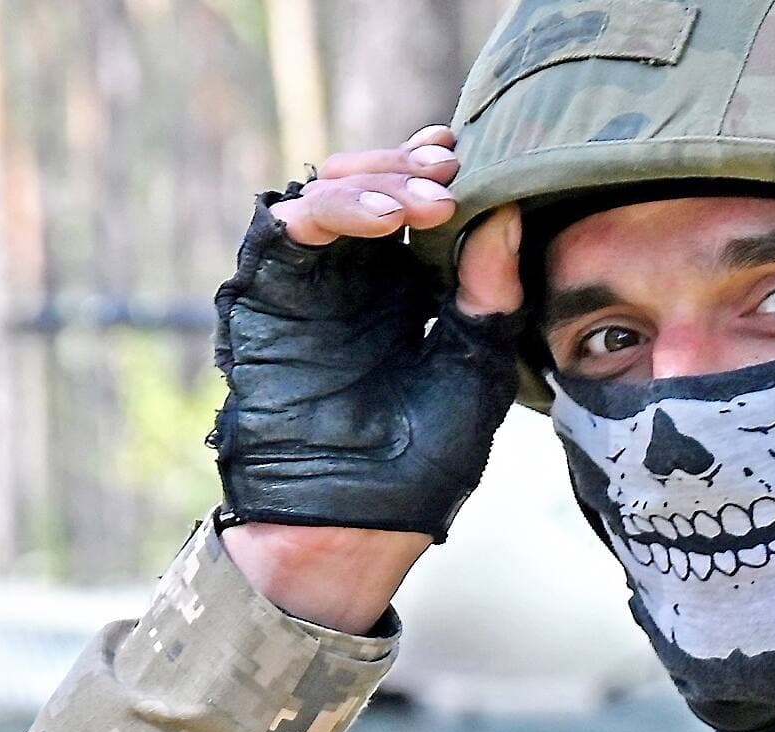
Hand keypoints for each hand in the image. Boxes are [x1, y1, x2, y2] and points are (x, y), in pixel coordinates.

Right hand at [212, 127, 523, 631]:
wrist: (354, 527)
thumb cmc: (421, 466)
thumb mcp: (474, 372)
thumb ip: (488, 297)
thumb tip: (505, 213)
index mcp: (406, 292)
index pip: (414, 206)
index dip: (434, 174)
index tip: (471, 160)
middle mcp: (355, 280)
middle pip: (368, 184)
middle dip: (405, 169)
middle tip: (446, 175)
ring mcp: (310, 288)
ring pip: (327, 195)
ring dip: (373, 185)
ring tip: (418, 204)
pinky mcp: (269, 302)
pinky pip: (284, 235)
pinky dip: (326, 211)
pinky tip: (375, 217)